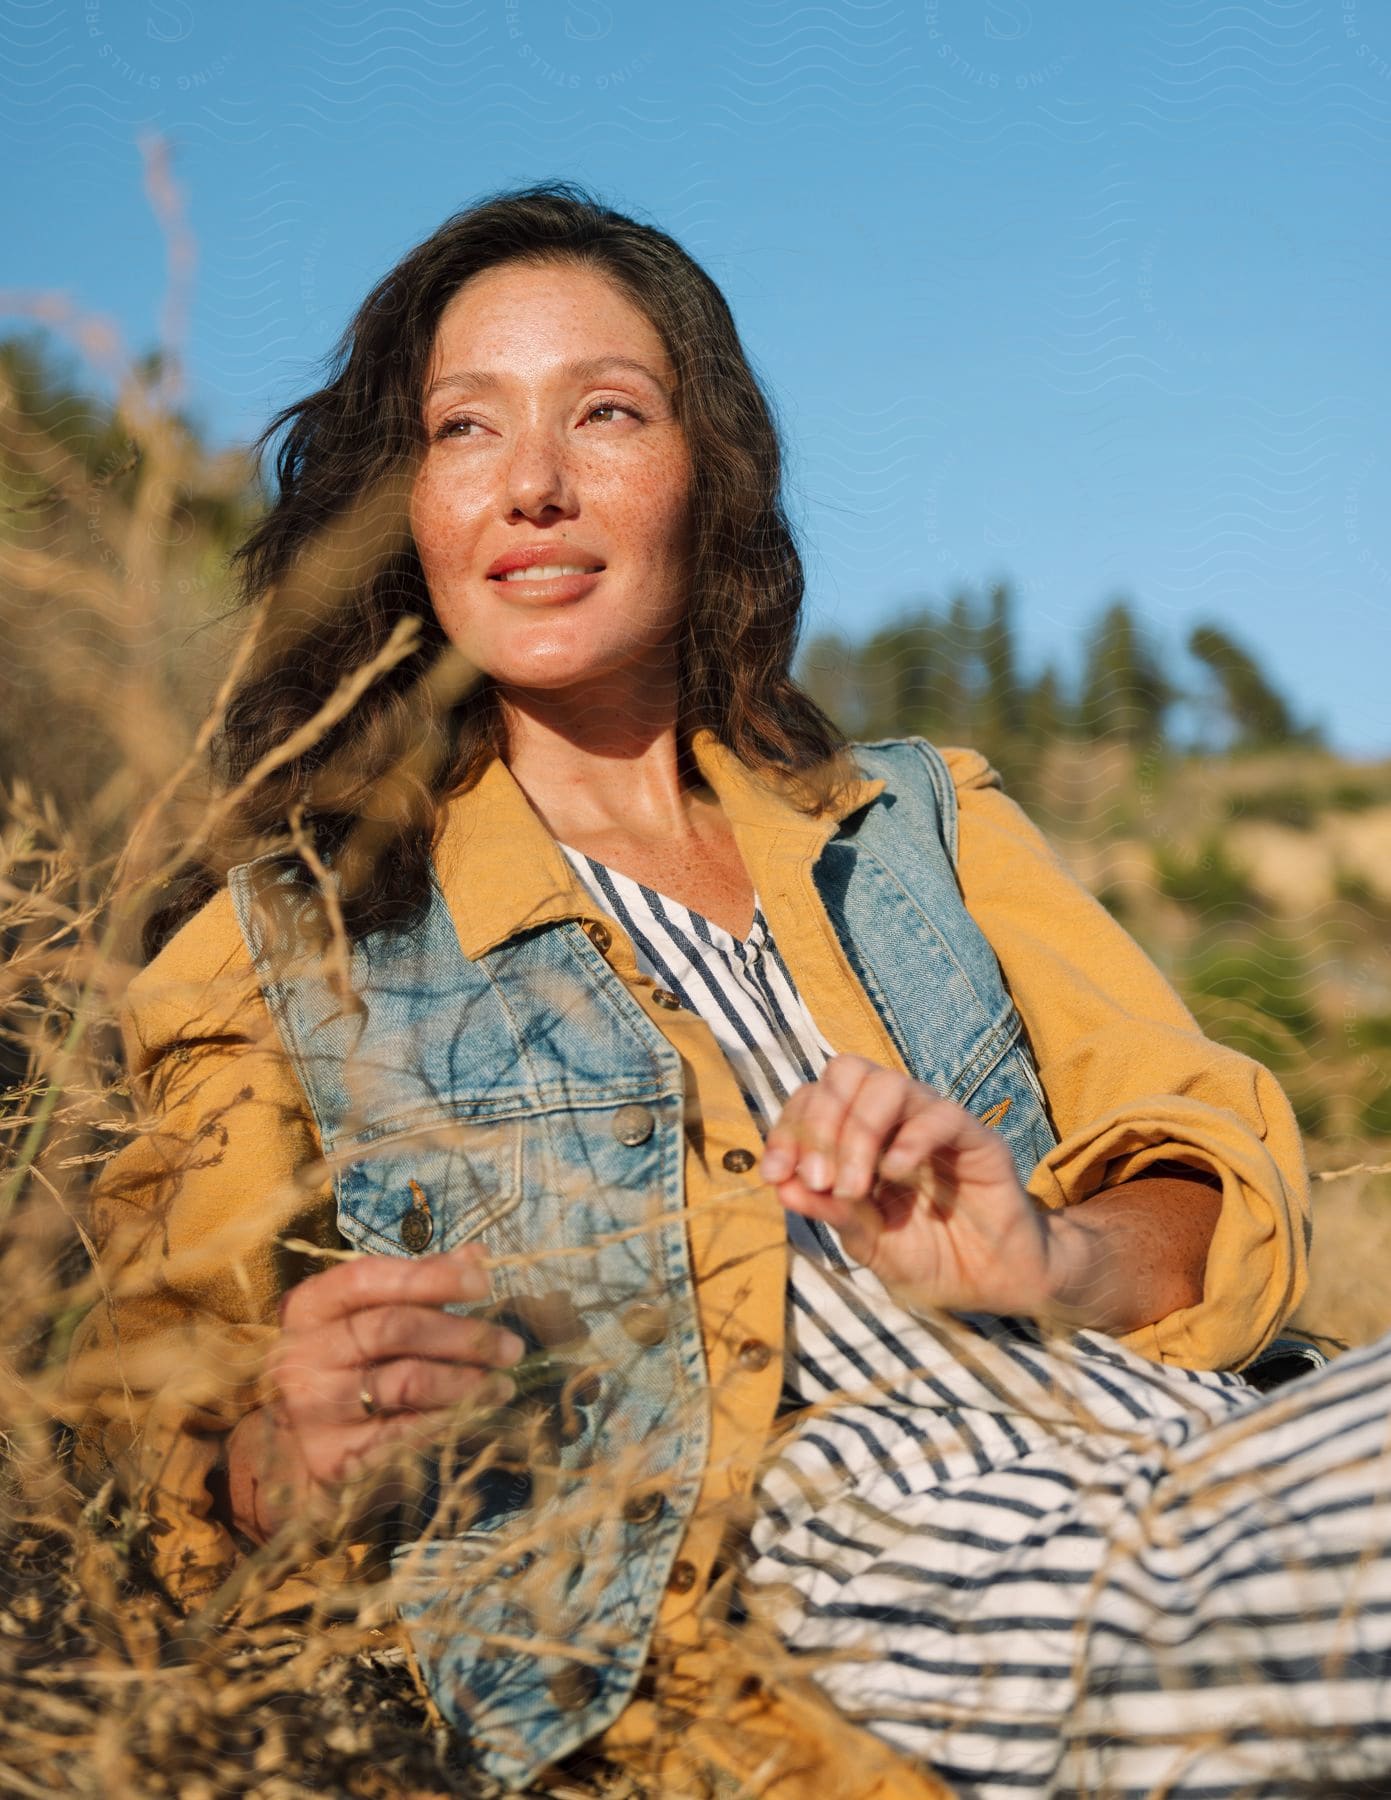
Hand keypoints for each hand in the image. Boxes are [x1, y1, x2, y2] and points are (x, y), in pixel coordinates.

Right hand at [226, 1244, 523, 1542]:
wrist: (309, 1451)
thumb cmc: (352, 1367)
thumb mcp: (374, 1316)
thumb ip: (423, 1284)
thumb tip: (479, 1257)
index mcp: (310, 1307)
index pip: (367, 1277)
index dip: (429, 1277)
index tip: (484, 1283)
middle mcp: (302, 1354)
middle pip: (392, 1329)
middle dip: (461, 1334)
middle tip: (509, 1346)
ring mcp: (314, 1408)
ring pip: (405, 1382)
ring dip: (466, 1382)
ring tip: (503, 1384)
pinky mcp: (334, 1457)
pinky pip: (406, 1432)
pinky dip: (450, 1418)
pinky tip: (478, 1412)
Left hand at [759, 1053, 1065, 1317]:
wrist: (994, 1285)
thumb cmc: (929, 1256)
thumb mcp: (867, 1242)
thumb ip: (829, 1211)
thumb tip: (780, 1186)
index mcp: (861, 1134)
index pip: (814, 1098)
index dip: (788, 1129)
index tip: (774, 1174)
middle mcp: (895, 1118)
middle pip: (846, 1072)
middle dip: (820, 1122)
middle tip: (818, 1178)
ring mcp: (935, 1124)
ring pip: (889, 1084)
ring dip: (858, 1132)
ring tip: (853, 1186)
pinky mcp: (977, 1140)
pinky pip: (942, 1117)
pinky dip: (910, 1140)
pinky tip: (895, 1174)